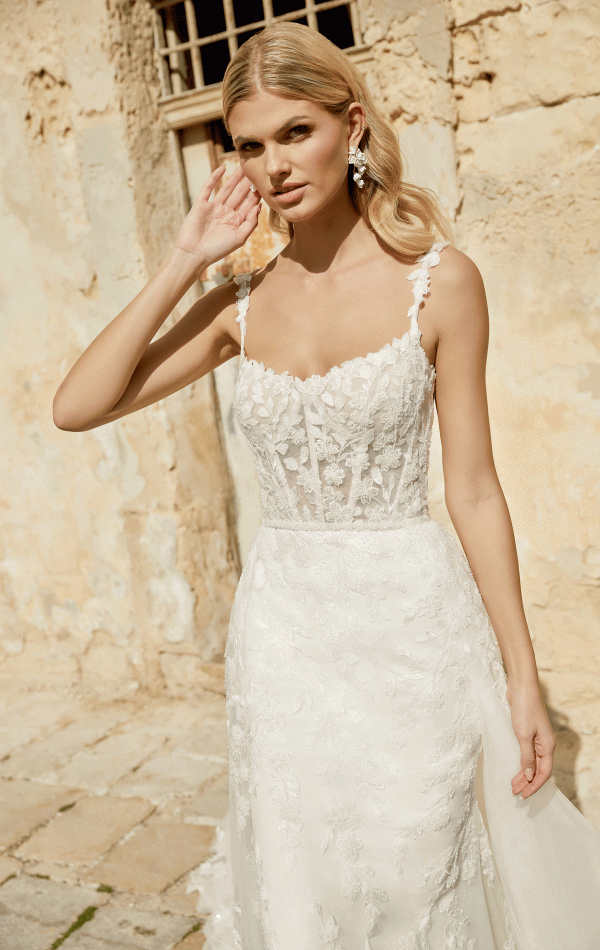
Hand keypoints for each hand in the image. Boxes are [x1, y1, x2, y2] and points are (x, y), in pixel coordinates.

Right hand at [175, 165, 260, 268]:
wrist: (193, 253)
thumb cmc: (217, 250)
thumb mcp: (239, 238)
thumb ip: (250, 223)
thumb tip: (259, 206)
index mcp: (236, 223)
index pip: (249, 205)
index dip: (257, 195)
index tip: (265, 183)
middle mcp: (226, 214)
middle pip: (239, 195)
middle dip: (248, 183)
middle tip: (256, 169)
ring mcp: (213, 208)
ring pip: (226, 189)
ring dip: (235, 178)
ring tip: (243, 166)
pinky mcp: (201, 204)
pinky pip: (208, 188)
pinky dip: (215, 178)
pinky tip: (223, 168)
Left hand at [506, 679, 555, 798]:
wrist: (521, 687)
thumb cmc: (524, 709)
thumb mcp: (523, 735)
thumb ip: (526, 757)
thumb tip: (528, 776)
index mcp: (547, 746)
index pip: (543, 773)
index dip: (533, 786)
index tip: (523, 795)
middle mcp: (545, 745)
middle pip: (538, 770)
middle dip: (527, 783)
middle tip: (514, 793)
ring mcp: (537, 740)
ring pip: (532, 763)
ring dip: (523, 775)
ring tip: (512, 785)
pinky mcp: (529, 734)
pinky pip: (528, 755)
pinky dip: (522, 764)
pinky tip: (516, 769)